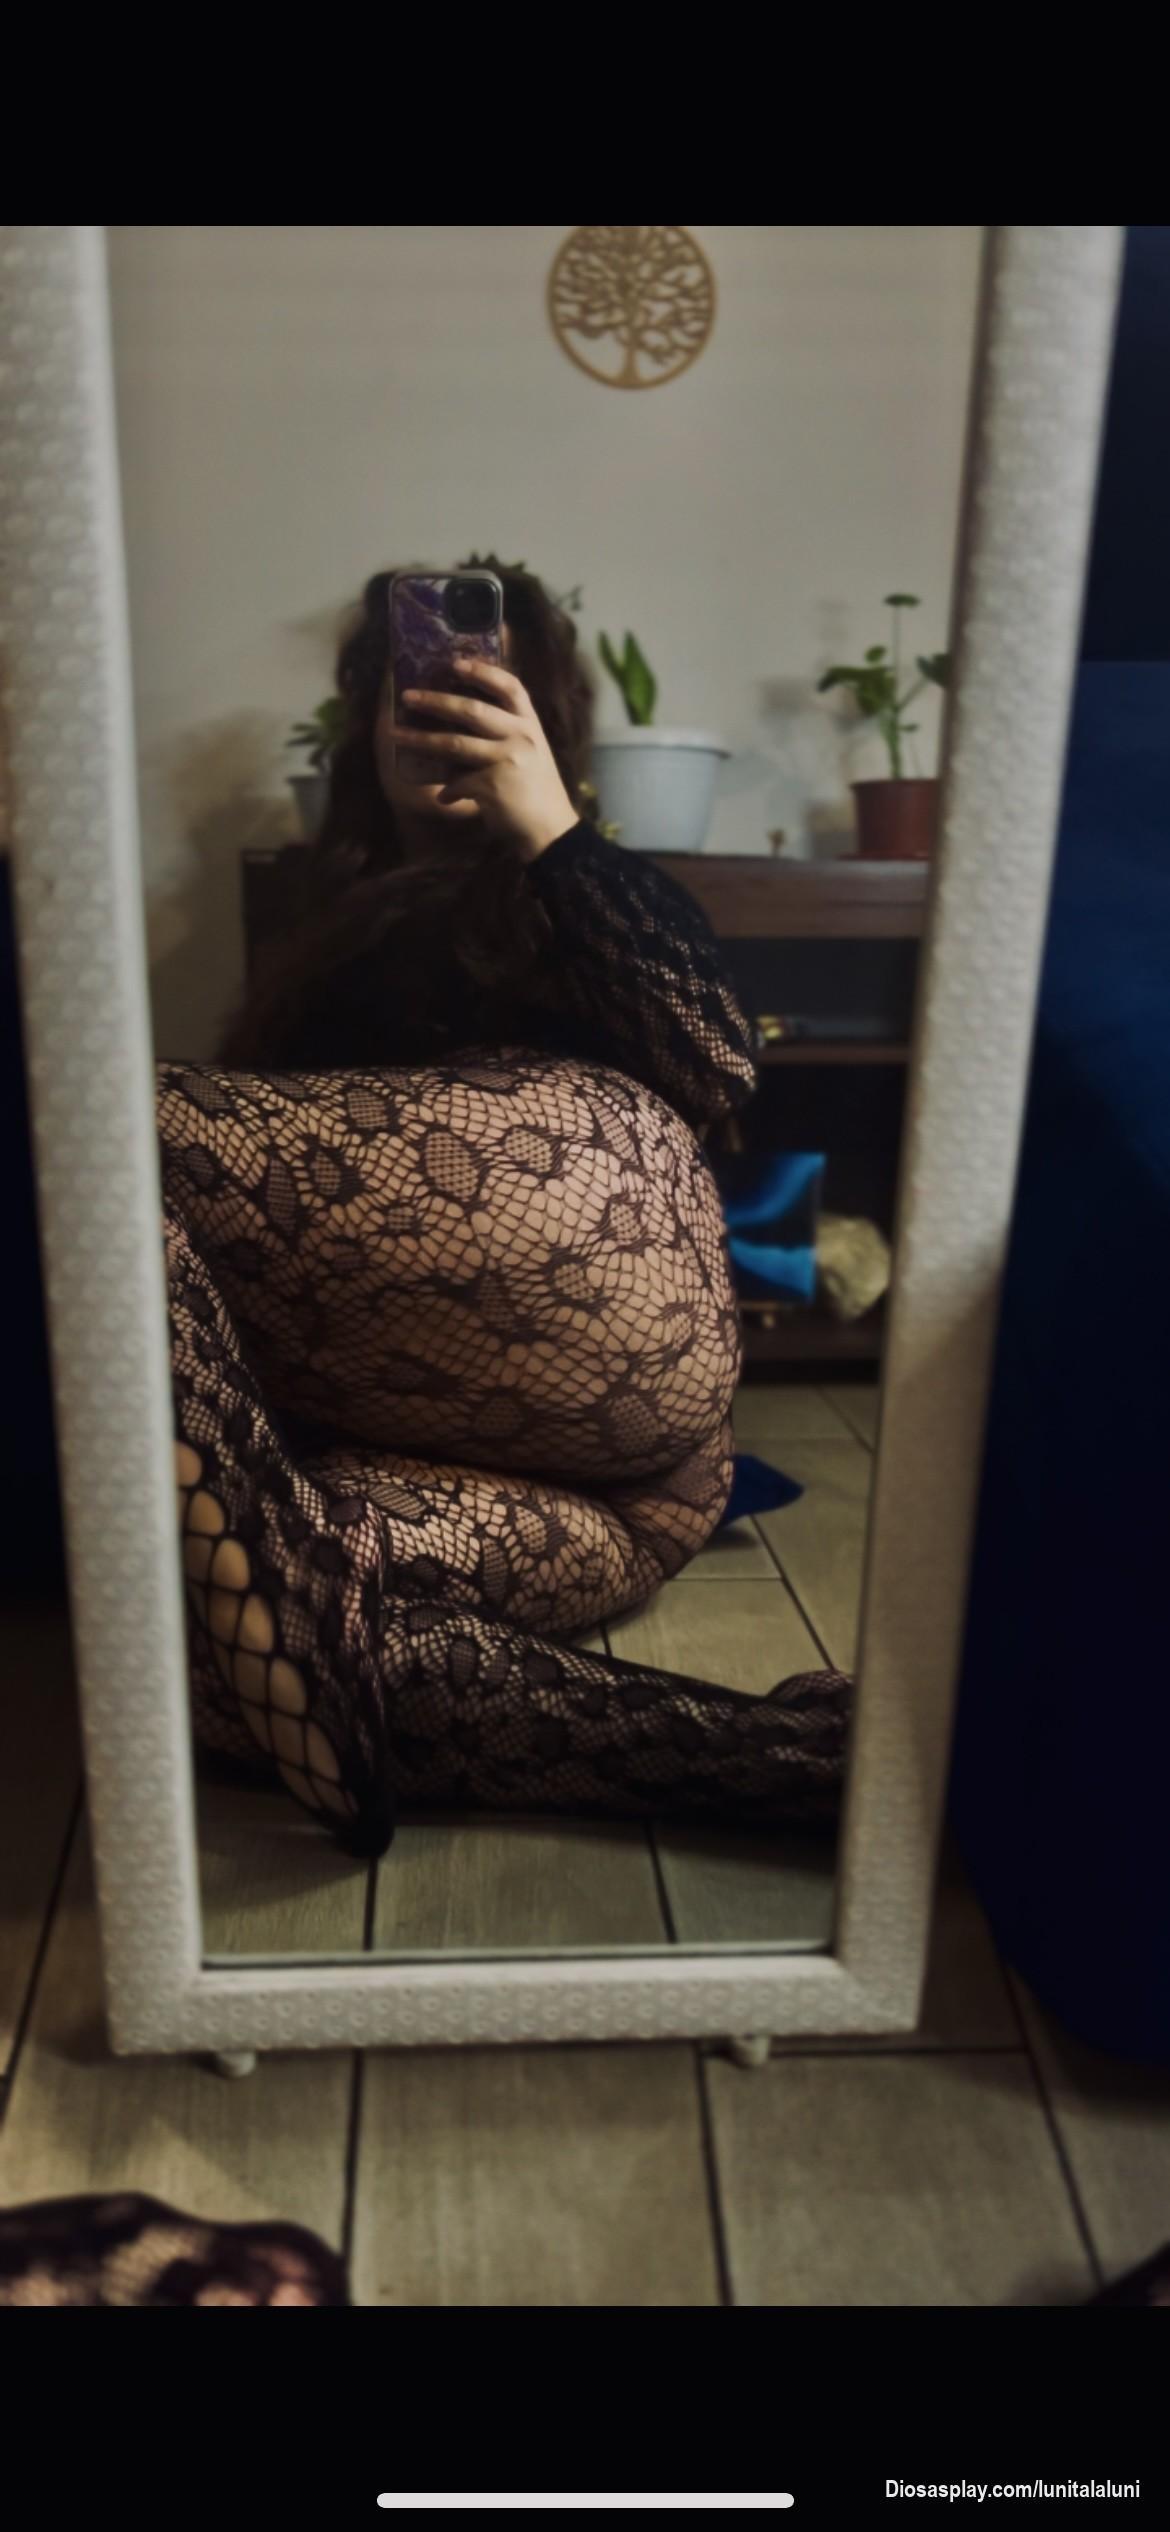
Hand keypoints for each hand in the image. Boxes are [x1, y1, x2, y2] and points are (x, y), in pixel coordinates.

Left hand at [390, 659, 577, 859]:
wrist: (551, 829)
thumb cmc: (536, 789)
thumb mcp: (530, 751)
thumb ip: (505, 734)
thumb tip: (457, 723)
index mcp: (530, 724)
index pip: (510, 687)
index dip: (483, 672)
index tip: (456, 663)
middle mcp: (520, 736)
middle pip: (471, 710)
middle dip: (435, 700)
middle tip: (408, 696)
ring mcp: (507, 759)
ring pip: (454, 744)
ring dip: (420, 739)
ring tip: (396, 735)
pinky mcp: (493, 785)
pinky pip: (458, 782)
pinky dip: (448, 790)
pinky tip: (444, 797)